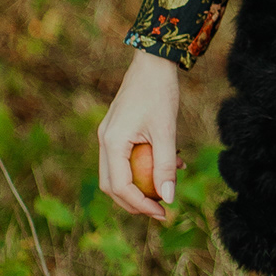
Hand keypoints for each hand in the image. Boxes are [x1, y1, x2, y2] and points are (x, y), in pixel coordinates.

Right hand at [98, 47, 182, 221]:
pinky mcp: (117, 130)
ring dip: (140, 185)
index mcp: (112, 141)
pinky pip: (125, 158)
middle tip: (161, 210)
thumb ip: (165, 165)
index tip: (162, 213)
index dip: (140, 205)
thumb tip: (168, 199)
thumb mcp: (167, 131)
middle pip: (112, 185)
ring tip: (167, 188)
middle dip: (135, 202)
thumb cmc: (160, 93)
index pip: (119, 186)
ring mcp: (108, 135)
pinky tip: (170, 161)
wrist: (153, 62)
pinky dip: (143, 167)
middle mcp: (104, 140)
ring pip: (117, 173)